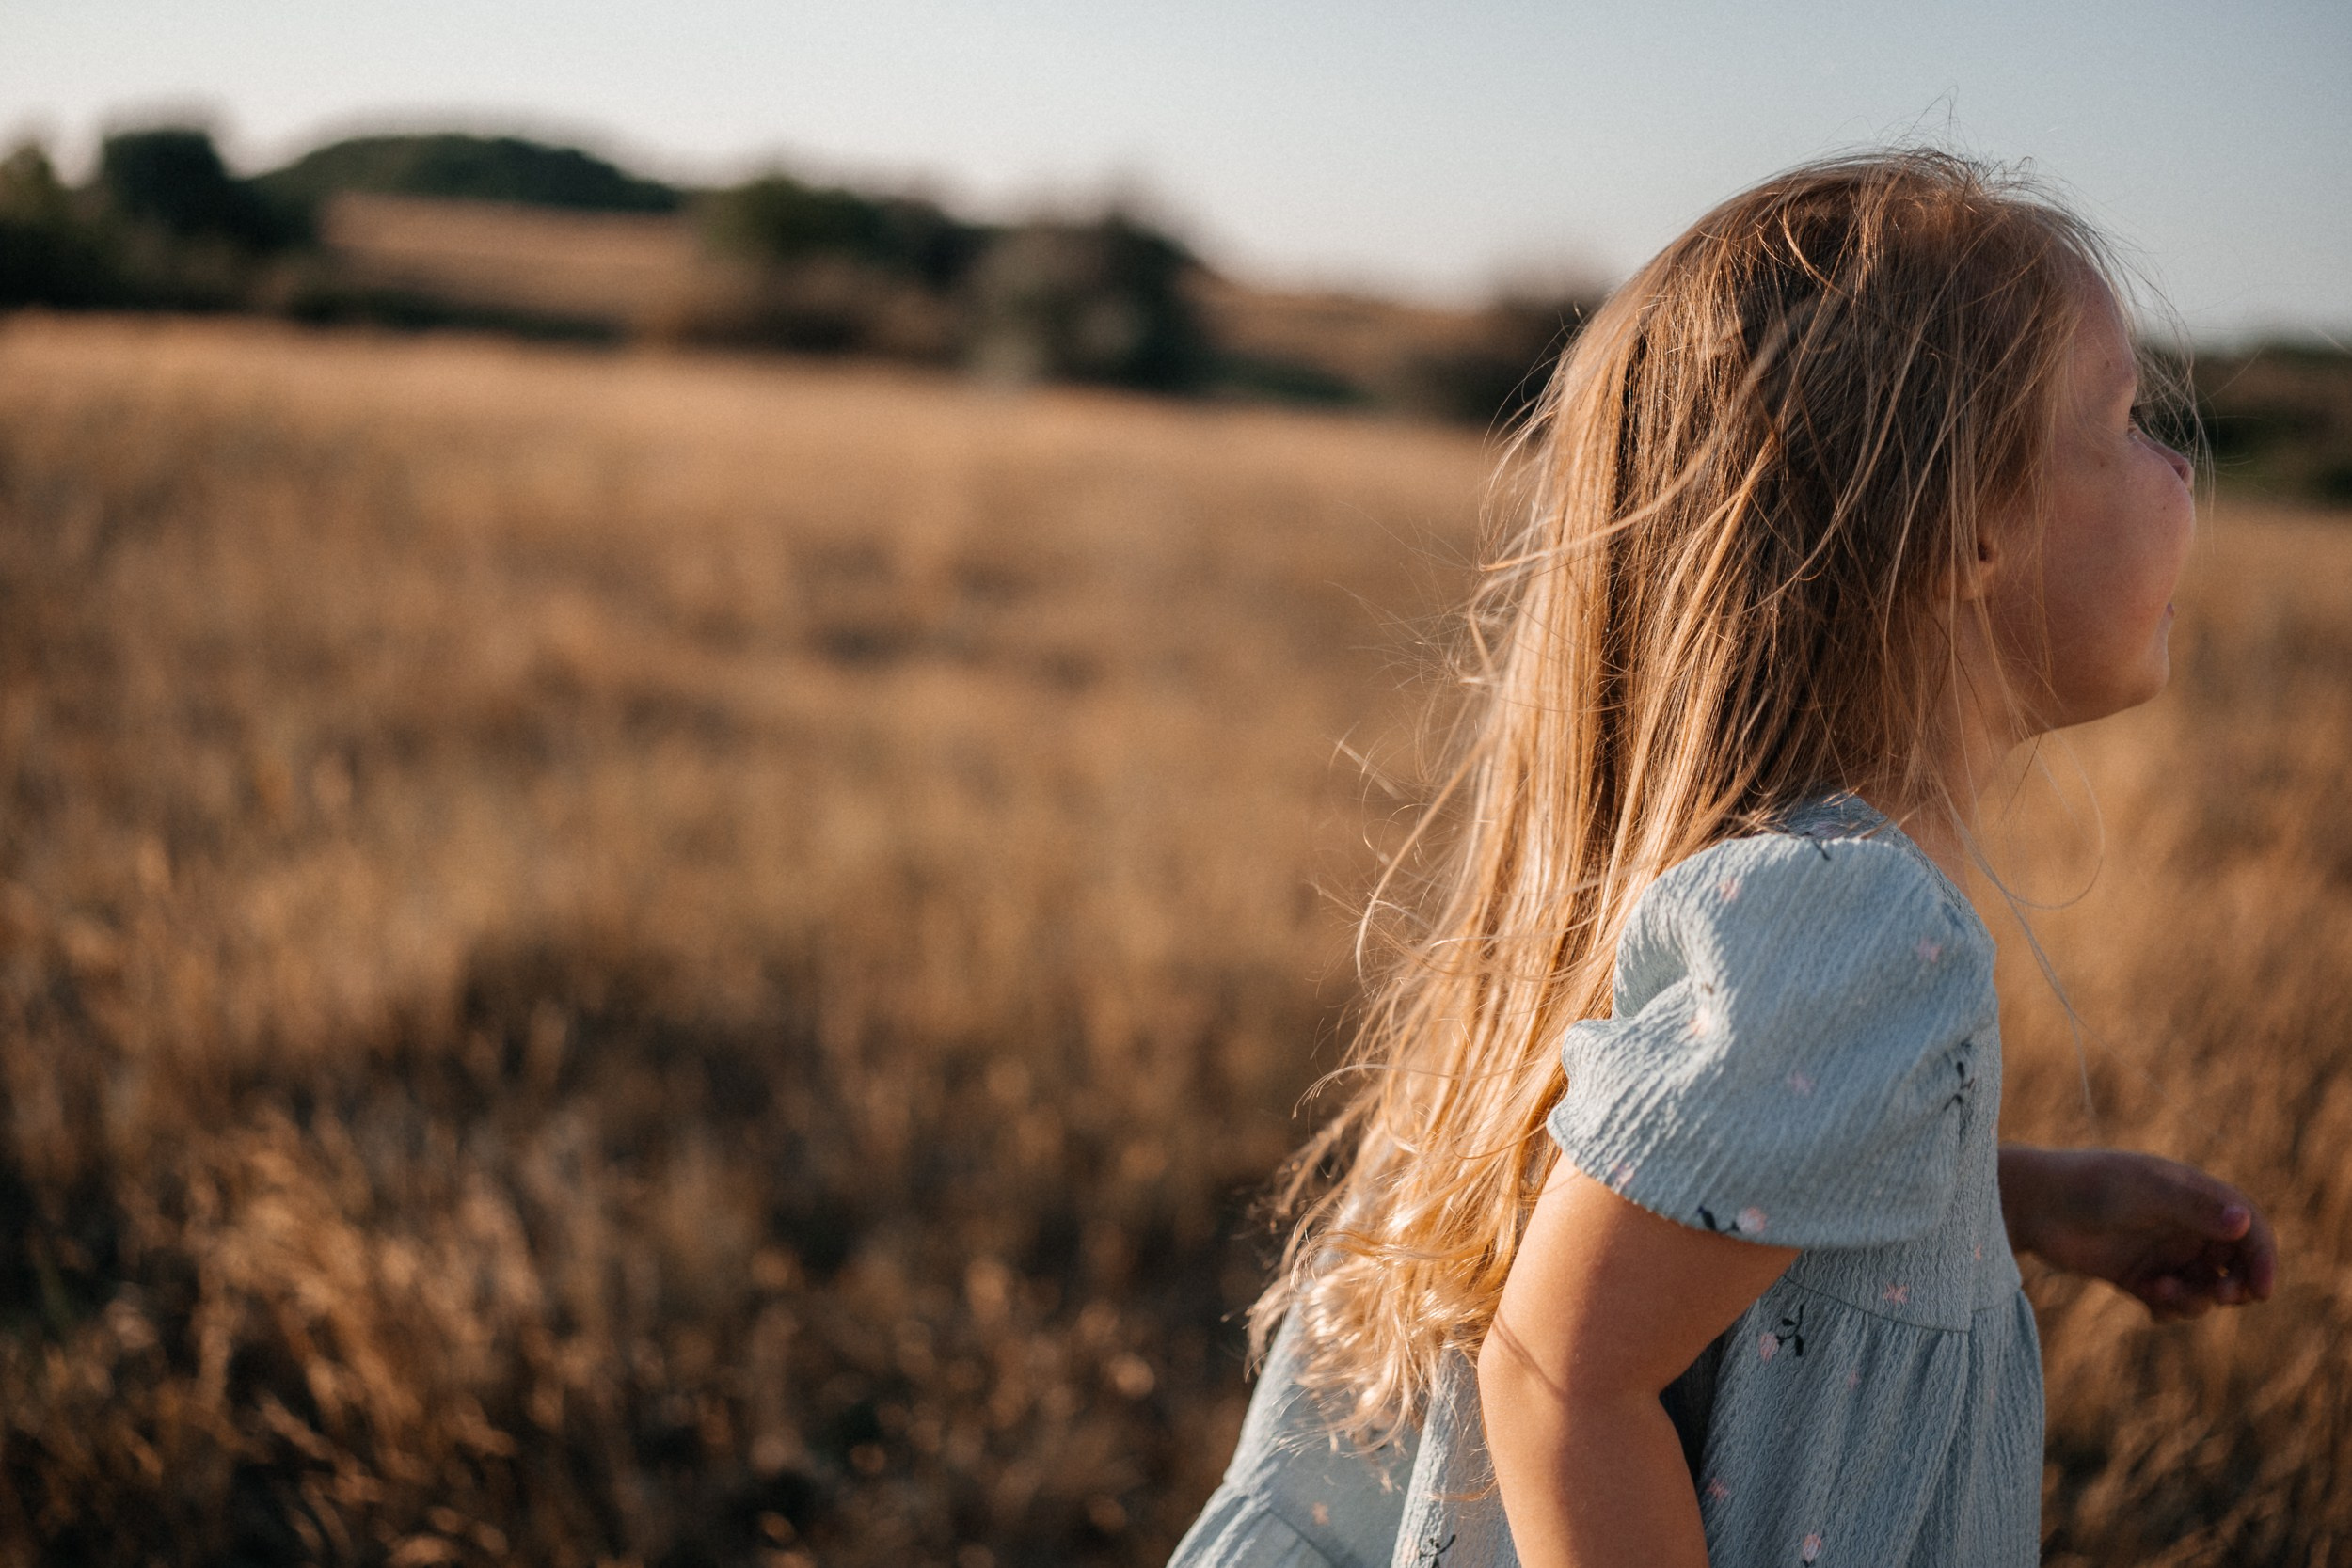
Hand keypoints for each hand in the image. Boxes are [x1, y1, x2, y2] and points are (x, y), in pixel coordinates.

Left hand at [1999, 1145, 2276, 1321]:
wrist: (2030, 1204)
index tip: (2261, 1290)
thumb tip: (2243, 1222)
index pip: (2248, 1227)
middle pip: (2234, 1264)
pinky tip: (2151, 1305)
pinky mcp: (2137, 1276)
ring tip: (2160, 1290)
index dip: (2263, 1257)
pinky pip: (2171, 1302)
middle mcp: (2183, 1224)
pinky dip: (2170, 1309)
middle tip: (2217, 1296)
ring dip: (2195, 1298)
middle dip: (2234, 1285)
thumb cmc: (2087, 1186)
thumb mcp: (2142, 1192)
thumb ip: (2192, 1208)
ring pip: (2203, 1288)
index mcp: (2193, 1195)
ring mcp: (2160, 1251)